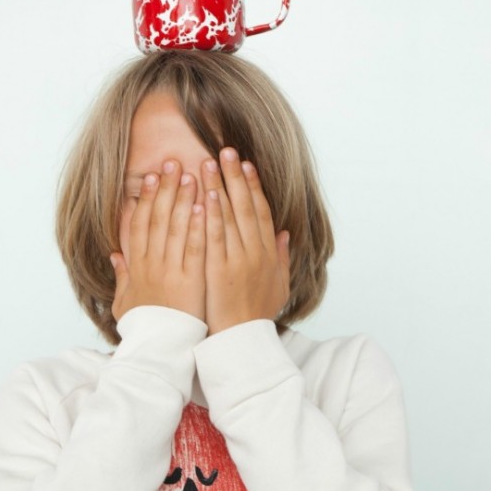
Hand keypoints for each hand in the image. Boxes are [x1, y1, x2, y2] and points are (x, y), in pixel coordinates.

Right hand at [110, 160, 205, 322]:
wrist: (158, 351)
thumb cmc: (145, 328)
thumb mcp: (125, 302)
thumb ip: (122, 277)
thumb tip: (116, 256)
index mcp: (138, 267)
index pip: (140, 225)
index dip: (146, 199)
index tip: (151, 177)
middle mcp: (151, 264)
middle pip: (158, 219)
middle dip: (165, 189)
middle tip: (173, 162)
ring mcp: (170, 271)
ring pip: (176, 228)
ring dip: (183, 198)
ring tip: (191, 173)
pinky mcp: (189, 281)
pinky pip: (194, 248)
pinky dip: (199, 225)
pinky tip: (205, 204)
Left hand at [202, 148, 289, 334]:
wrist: (242, 341)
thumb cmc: (257, 314)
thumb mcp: (278, 285)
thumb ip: (282, 257)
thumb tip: (285, 234)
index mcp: (269, 253)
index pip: (261, 211)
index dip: (253, 186)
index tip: (246, 164)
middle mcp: (256, 252)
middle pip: (246, 205)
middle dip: (236, 176)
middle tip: (226, 150)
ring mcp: (239, 259)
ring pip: (230, 216)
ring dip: (221, 186)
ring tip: (210, 162)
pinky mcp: (220, 269)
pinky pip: (216, 236)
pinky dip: (213, 214)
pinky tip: (206, 194)